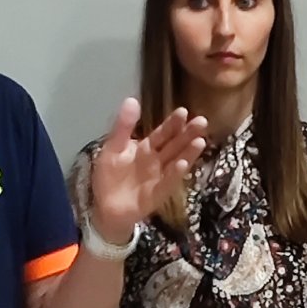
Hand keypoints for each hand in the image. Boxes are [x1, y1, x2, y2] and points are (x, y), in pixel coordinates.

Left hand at [88, 98, 210, 243]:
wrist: (105, 207)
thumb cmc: (109, 177)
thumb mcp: (113, 148)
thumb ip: (123, 127)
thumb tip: (132, 100)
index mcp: (146, 148)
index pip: (163, 133)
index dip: (172, 123)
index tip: (183, 111)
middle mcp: (157, 161)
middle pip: (175, 145)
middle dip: (188, 134)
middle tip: (202, 121)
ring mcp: (159, 177)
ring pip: (176, 162)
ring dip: (188, 152)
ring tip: (200, 141)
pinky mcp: (157, 194)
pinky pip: (167, 182)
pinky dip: (175, 174)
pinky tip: (182, 164)